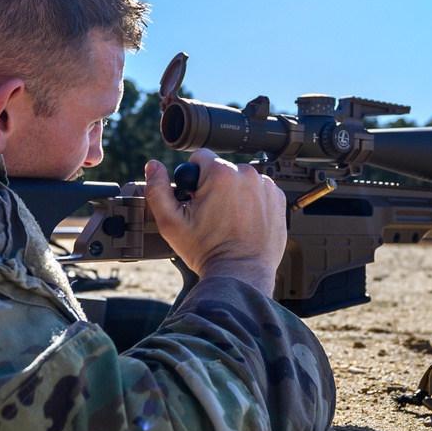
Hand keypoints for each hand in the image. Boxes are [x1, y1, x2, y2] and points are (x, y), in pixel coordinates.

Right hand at [143, 150, 286, 296]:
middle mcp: (247, 174)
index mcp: (221, 174)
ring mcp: (266, 187)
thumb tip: (153, 166)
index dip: (193, 178)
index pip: (200, 157)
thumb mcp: (171, 222)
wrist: (240, 273)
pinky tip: (245, 222)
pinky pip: (260, 191)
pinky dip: (252, 202)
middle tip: (212, 213)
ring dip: (234, 193)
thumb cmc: (207, 250)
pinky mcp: (278, 199)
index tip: (196, 198)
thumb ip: (158, 189)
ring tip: (229, 219)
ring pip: (242, 180)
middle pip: (222, 169)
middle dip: (214, 186)